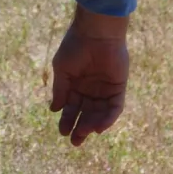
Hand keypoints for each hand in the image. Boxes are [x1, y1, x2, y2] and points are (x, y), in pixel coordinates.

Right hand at [50, 7, 129, 145]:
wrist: (96, 32)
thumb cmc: (75, 46)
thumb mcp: (62, 69)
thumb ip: (60, 90)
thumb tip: (54, 110)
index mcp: (75, 84)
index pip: (71, 107)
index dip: (67, 120)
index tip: (62, 131)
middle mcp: (90, 89)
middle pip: (85, 113)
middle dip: (80, 128)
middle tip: (75, 141)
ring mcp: (105, 89)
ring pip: (99, 113)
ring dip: (92, 125)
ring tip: (85, 133)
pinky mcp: (118, 88)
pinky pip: (114, 108)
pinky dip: (108, 119)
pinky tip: (99, 127)